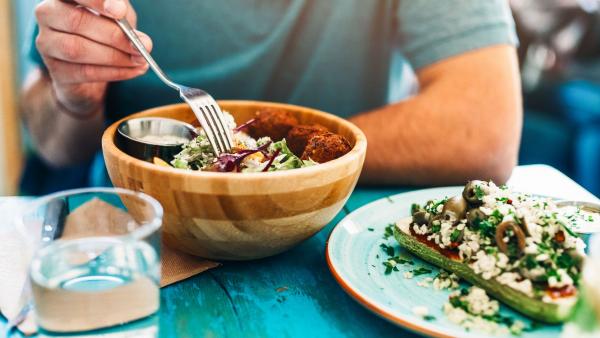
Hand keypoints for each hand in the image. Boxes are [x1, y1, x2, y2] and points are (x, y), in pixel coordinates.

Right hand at [35, 0, 152, 115]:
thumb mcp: (116, 16)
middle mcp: (48, 16)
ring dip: (115, 56)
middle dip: (114, 35)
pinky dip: (115, 72)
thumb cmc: (103, 32)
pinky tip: (134, 70)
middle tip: (142, 45)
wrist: (91, 69)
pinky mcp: (56, 71)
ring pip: (78, 49)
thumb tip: (138, 34)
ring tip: (140, 60)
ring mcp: (47, 44)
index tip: (119, 11)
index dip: (96, 1)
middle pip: (76, 22)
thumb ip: (123, 16)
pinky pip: (86, 72)